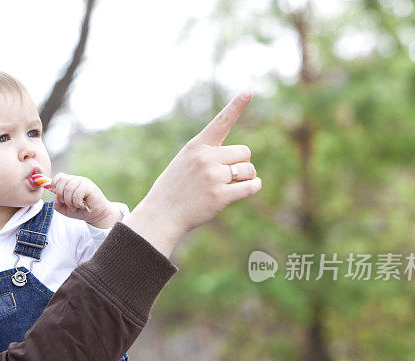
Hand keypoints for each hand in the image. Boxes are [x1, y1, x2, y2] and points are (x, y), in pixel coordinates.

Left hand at [50, 172, 122, 228]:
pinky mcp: (89, 186)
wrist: (96, 215)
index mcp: (70, 183)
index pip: (59, 177)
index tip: (58, 197)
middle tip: (67, 204)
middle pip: (61, 181)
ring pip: (68, 189)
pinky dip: (77, 203)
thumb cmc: (81, 211)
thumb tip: (56, 199)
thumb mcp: (66, 210)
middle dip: (61, 195)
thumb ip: (57, 205)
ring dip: (70, 202)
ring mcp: (83, 182)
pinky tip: (82, 205)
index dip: (55, 186)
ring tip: (76, 207)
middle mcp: (76, 180)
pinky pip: (77, 194)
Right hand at [123, 90, 260, 256]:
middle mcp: (205, 158)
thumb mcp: (184, 162)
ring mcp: (213, 177)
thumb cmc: (173, 189)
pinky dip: (253, 187)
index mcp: (196, 146)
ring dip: (247, 177)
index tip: (248, 90)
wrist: (160, 215)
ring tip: (232, 185)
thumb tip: (239, 158)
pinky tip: (250, 187)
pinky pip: (250, 187)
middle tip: (230, 175)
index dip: (237, 106)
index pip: (221, 122)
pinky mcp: (220, 196)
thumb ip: (207, 154)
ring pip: (248, 169)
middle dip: (241, 163)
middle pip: (244, 152)